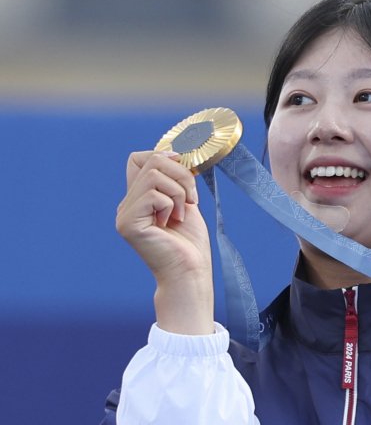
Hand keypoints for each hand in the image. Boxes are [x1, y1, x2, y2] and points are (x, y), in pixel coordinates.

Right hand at [116, 151, 215, 333]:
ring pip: (154, 174)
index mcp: (138, 199)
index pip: (139, 158)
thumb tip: (177, 152)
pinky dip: (172, 204)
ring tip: (181, 213)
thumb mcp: (186, 202)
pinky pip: (154, 194)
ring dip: (179, 191)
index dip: (164, 156)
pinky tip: (171, 223)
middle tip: (191, 199)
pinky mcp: (128, 223)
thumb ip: (176, 180)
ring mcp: (124, 214)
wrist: (190, 271)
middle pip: (151, 160)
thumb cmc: (191, 242)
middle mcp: (126, 204)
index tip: (187, 173)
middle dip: (181, 174)